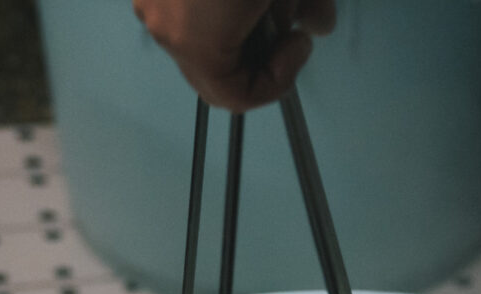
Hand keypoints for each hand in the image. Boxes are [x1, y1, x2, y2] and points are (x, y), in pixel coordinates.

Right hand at [133, 0, 337, 112]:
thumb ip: (307, 7)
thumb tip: (318, 27)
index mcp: (195, 40)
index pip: (234, 97)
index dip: (276, 82)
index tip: (297, 47)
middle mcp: (163, 24)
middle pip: (214, 66)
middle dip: (258, 50)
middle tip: (287, 22)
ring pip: (198, 32)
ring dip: (238, 25)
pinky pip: (184, 5)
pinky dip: (214, 4)